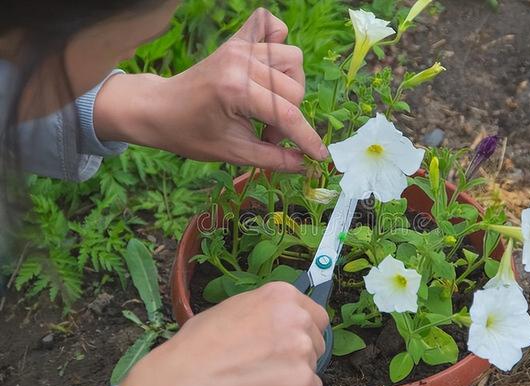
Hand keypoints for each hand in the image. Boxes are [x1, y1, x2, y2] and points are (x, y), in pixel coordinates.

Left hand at [94, 8, 327, 171]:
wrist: (158, 109)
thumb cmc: (190, 134)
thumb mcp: (232, 153)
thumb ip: (273, 159)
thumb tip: (305, 164)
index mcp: (236, 90)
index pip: (287, 115)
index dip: (307, 139)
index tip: (320, 156)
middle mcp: (241, 62)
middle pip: (294, 89)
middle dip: (288, 119)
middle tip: (267, 136)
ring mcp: (239, 47)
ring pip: (291, 61)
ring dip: (289, 88)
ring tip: (267, 109)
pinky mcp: (237, 41)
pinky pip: (270, 26)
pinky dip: (278, 42)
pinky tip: (270, 68)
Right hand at [120, 282, 329, 385]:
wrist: (192, 373)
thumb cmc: (203, 341)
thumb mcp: (236, 306)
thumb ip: (266, 311)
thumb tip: (275, 321)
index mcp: (283, 295)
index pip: (315, 314)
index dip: (304, 330)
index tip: (290, 340)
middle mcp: (298, 317)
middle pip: (318, 339)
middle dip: (301, 352)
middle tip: (273, 361)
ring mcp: (303, 349)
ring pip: (313, 365)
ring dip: (295, 372)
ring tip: (262, 375)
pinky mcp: (302, 379)